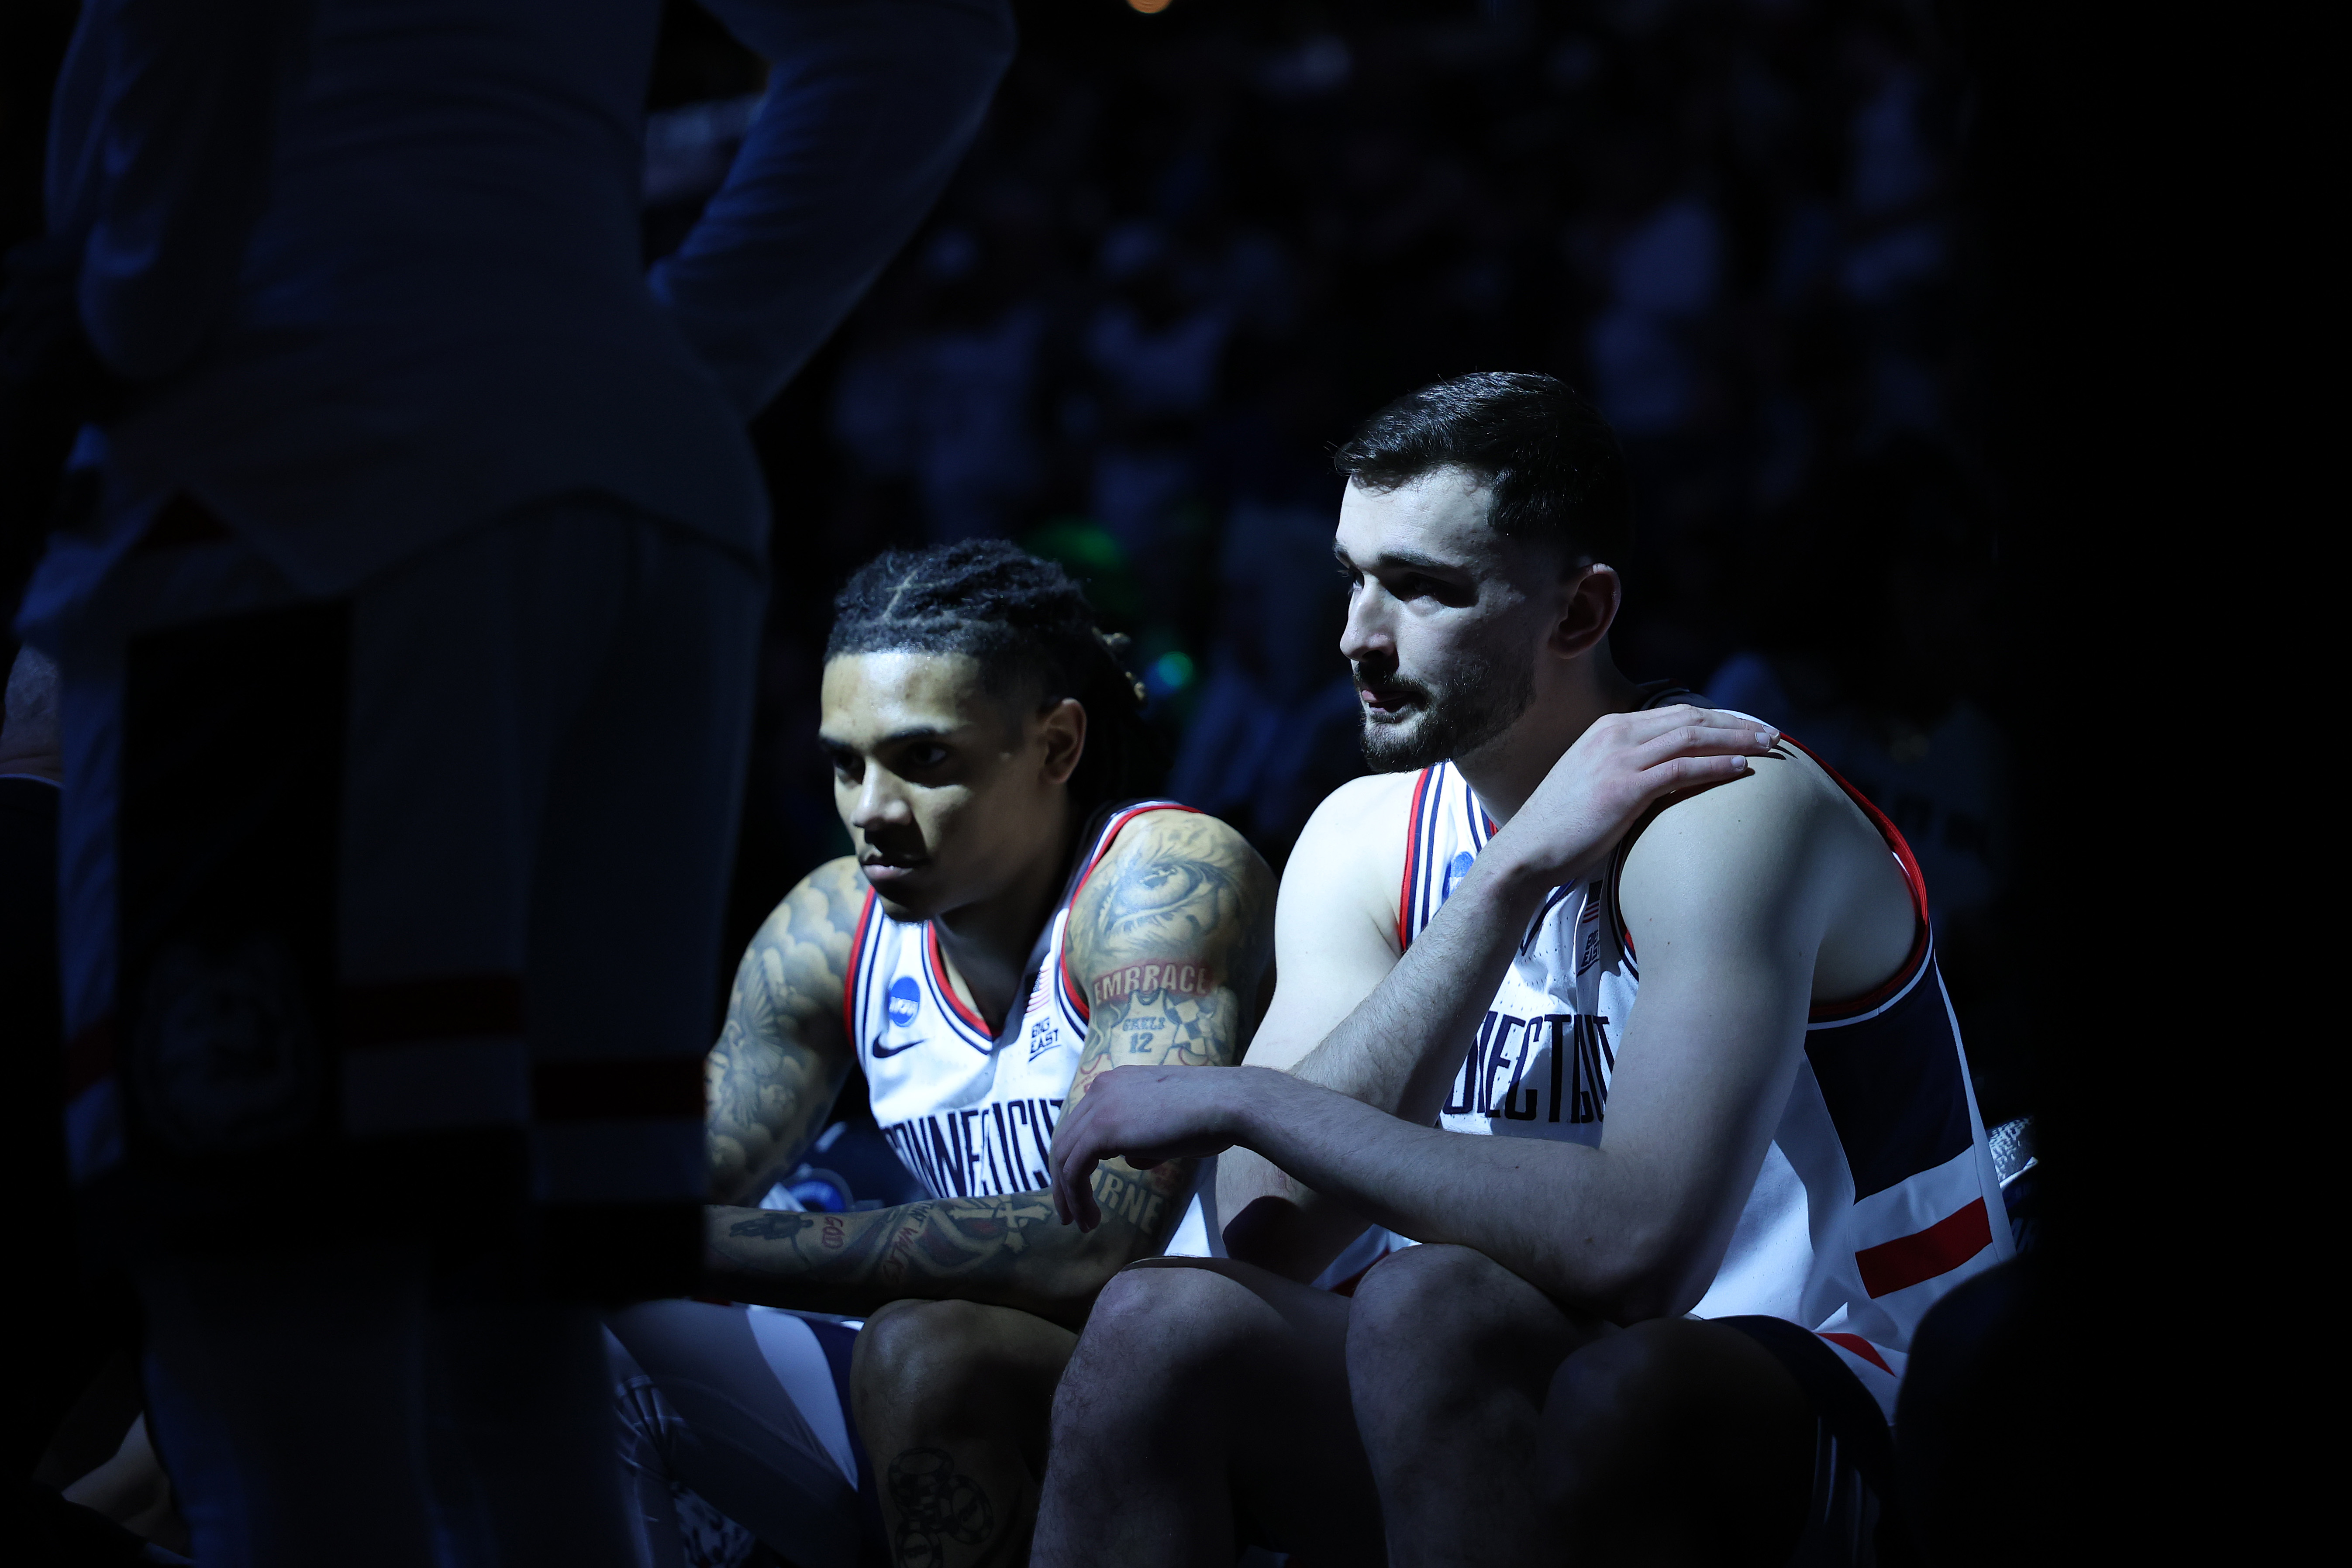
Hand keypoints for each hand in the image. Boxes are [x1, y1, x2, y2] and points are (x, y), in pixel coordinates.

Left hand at [1049, 1065, 1250, 1230]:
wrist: (1228, 1105)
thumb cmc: (1211, 1117)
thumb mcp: (1169, 1129)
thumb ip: (1145, 1142)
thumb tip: (1130, 1159)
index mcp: (1117, 1083)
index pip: (1083, 1123)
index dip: (1077, 1158)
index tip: (1081, 1190)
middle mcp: (1101, 1088)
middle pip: (1066, 1139)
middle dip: (1063, 1180)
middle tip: (1070, 1213)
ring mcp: (1099, 1106)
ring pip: (1065, 1156)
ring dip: (1069, 1195)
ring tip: (1079, 1223)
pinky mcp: (1101, 1129)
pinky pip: (1074, 1169)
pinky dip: (1077, 1196)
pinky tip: (1089, 1218)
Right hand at [1490, 705, 1778, 889]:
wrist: (1528, 850)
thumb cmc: (1562, 826)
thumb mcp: (1594, 781)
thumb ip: (1627, 768)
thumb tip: (1666, 778)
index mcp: (1608, 730)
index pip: (1676, 713)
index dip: (1719, 717)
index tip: (1749, 727)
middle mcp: (1615, 735)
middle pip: (1691, 718)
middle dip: (1737, 723)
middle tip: (1772, 734)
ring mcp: (1619, 759)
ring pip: (1692, 737)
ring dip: (1737, 739)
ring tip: (1769, 747)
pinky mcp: (1625, 787)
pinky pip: (1682, 769)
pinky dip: (1716, 765)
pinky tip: (1742, 769)